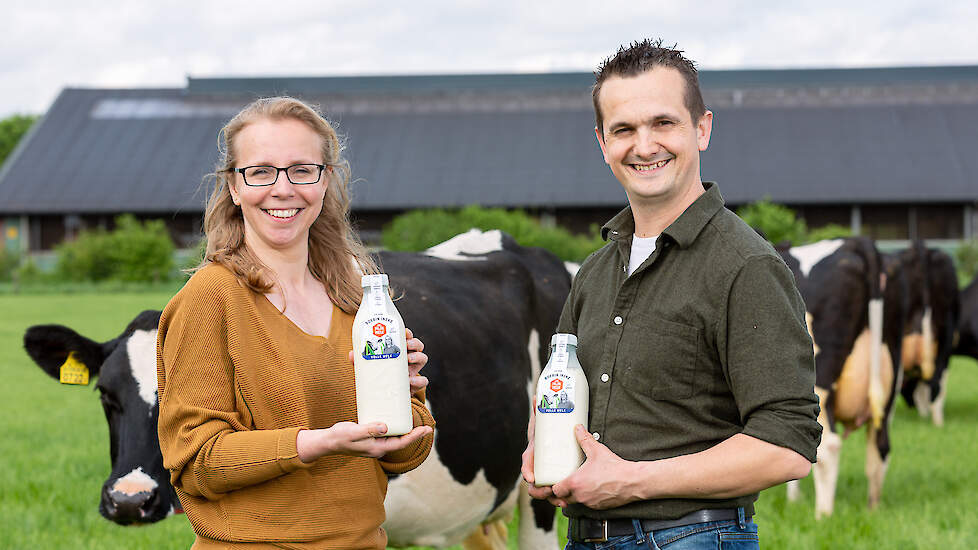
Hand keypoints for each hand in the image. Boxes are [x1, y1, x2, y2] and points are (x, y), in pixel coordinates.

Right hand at [297, 422, 432, 461]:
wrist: (328, 442)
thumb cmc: (340, 437)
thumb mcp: (354, 432)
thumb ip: (369, 429)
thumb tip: (385, 427)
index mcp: (377, 448)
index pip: (401, 443)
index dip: (415, 436)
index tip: (427, 429)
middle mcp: (379, 448)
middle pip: (401, 441)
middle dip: (414, 434)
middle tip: (427, 425)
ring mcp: (375, 444)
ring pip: (395, 437)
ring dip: (405, 430)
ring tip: (416, 421)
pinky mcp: (371, 438)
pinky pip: (387, 433)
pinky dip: (394, 427)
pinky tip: (397, 419)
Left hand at [346, 326, 427, 395]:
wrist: (386, 398)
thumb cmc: (378, 377)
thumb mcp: (369, 367)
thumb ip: (361, 361)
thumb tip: (351, 354)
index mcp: (399, 351)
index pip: (406, 337)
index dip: (407, 333)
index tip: (403, 332)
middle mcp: (408, 358)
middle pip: (418, 345)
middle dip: (414, 342)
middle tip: (406, 344)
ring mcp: (414, 370)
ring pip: (423, 358)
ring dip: (418, 356)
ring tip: (408, 359)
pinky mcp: (415, 385)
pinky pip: (423, 381)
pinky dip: (419, 380)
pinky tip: (410, 380)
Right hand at [521, 408, 557, 501]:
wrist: (552, 437)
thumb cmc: (547, 429)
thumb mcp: (543, 419)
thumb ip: (540, 408)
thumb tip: (537, 396)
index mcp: (533, 453)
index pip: (526, 463)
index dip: (527, 470)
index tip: (531, 477)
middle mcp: (536, 466)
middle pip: (532, 483)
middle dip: (539, 490)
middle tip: (550, 490)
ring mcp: (544, 474)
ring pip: (542, 490)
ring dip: (549, 498)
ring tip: (560, 500)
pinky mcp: (553, 479)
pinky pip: (552, 493)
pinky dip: (557, 499)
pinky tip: (565, 502)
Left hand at [550, 425, 638, 509]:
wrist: (632, 481)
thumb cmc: (614, 468)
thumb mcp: (597, 450)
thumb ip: (585, 439)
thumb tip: (578, 429)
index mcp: (575, 482)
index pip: (556, 490)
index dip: (554, 485)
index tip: (556, 480)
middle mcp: (580, 495)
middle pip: (563, 498)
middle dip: (563, 492)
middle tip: (566, 483)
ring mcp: (590, 503)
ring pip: (575, 502)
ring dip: (575, 495)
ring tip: (578, 485)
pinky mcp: (599, 507)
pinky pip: (588, 505)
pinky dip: (587, 499)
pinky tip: (591, 489)